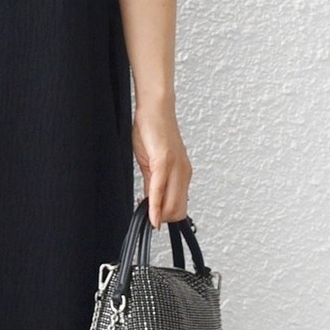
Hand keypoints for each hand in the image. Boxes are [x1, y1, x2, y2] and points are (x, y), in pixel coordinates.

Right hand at [132, 101, 191, 227]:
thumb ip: (153, 184)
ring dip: (158, 215)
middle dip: (162, 220)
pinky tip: (150, 215)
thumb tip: (151, 202)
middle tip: (149, 219)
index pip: (179, 206)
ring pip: (172, 206)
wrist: (155, 109)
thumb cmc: (153, 130)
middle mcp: (183, 172)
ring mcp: (175, 168)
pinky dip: (155, 206)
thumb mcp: (152, 163)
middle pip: (177, 211)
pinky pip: (160, 190)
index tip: (153, 219)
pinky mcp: (163, 162)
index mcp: (181, 173)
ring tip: (147, 214)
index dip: (165, 216)